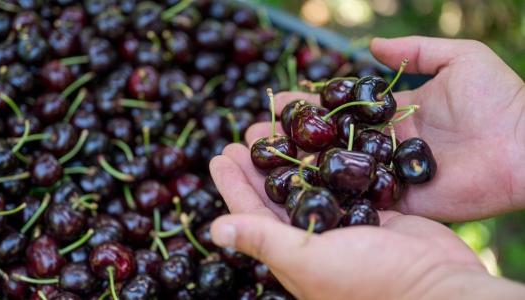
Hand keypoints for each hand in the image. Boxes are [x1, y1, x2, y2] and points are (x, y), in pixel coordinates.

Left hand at [208, 143, 523, 299]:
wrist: (439, 286)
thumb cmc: (372, 281)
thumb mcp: (309, 260)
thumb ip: (263, 241)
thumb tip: (214, 229)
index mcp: (292, 250)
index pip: (252, 212)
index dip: (233, 184)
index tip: (220, 153)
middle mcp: (314, 234)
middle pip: (278, 190)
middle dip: (262, 162)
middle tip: (249, 131)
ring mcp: (345, 218)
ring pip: (311, 179)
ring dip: (295, 153)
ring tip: (279, 125)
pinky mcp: (373, 206)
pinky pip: (345, 175)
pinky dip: (334, 156)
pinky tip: (325, 134)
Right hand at [234, 36, 524, 221]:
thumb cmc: (499, 99)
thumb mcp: (459, 59)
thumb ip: (414, 51)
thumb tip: (369, 45)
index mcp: (392, 116)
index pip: (340, 112)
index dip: (309, 108)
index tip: (276, 103)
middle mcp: (384, 147)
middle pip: (330, 145)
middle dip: (292, 141)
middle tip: (255, 137)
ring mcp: (389, 177)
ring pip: (338, 174)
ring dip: (300, 171)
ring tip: (263, 165)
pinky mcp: (400, 202)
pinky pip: (361, 201)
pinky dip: (330, 199)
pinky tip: (296, 196)